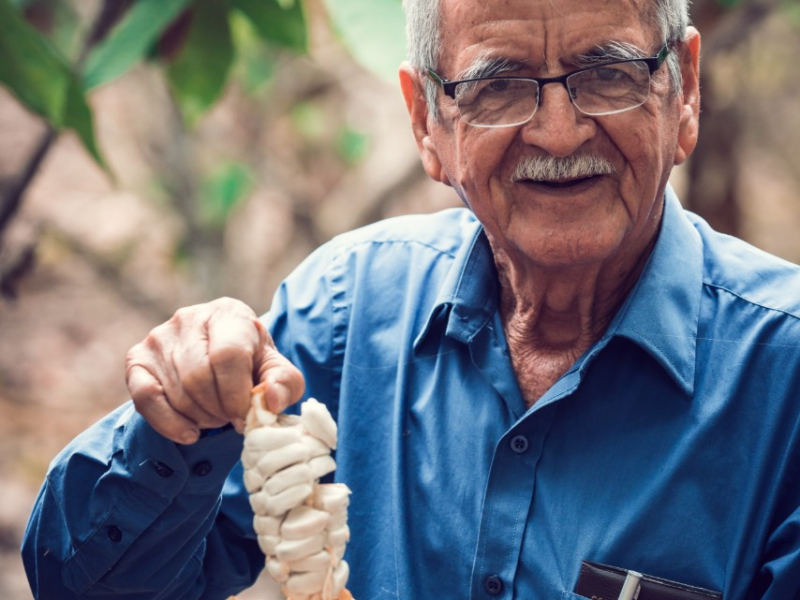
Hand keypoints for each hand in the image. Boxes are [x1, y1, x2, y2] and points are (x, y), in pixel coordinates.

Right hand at [125, 297, 304, 443]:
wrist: (220, 360)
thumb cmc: (252, 364)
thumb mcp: (277, 371)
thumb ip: (284, 383)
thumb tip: (269, 399)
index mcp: (229, 313)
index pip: (228, 356)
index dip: (237, 395)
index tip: (245, 415)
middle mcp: (190, 318)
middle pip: (200, 378)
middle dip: (219, 409)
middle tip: (230, 417)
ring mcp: (159, 337)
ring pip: (177, 392)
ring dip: (200, 417)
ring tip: (215, 416)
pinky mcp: (137, 359)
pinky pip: (144, 399)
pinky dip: (168, 423)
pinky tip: (189, 433)